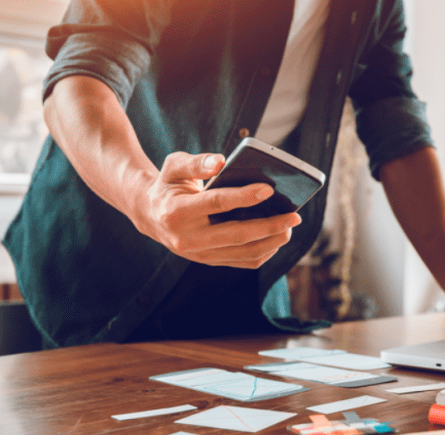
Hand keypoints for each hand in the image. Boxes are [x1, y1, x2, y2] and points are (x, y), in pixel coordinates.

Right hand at [131, 151, 300, 267]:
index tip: (269, 189)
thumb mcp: (174, 166)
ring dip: (271, 242)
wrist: (151, 215)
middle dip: (269, 226)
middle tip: (294, 216)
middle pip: (235, 234)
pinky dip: (263, 252)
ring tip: (290, 227)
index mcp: (176, 211)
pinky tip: (277, 238)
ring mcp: (198, 254)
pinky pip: (242, 262)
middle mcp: (186, 238)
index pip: (216, 204)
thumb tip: (222, 161)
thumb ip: (197, 162)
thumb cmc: (168, 185)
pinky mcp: (208, 261)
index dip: (243, 197)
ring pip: (242, 252)